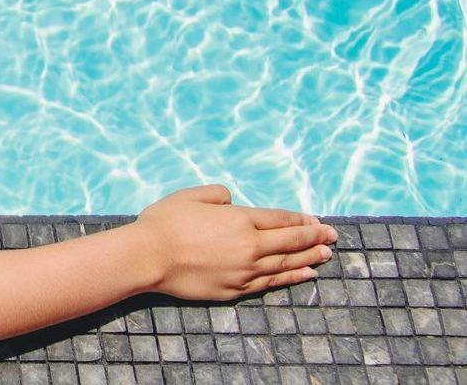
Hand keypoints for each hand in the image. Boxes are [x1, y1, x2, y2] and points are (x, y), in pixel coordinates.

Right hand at [133, 183, 336, 299]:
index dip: (303, 220)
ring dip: (310, 258)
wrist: (148, 258)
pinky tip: (305, 275)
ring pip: (287, 264)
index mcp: (241, 220)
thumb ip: (217, 193)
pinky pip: (272, 283)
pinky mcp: (236, 289)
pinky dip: (292, 278)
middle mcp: (250, 246)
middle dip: (316, 237)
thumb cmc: (164, 223)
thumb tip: (232, 200)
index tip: (317, 221)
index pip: (282, 220)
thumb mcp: (191, 195)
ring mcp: (245, 271)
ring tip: (326, 255)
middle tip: (333, 236)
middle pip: (292, 241)